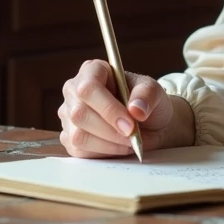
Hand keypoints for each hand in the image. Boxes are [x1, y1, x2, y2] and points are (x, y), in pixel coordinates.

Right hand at [58, 59, 189, 157]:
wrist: (148, 124)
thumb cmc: (147, 101)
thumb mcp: (155, 91)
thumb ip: (147, 95)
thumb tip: (135, 109)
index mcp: (92, 70)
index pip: (88, 88)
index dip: (108, 109)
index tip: (129, 124)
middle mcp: (74, 91)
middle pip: (80, 114)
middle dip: (110, 130)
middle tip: (132, 136)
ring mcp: (68, 115)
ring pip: (78, 135)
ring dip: (107, 144)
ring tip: (128, 141)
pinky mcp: (69, 137)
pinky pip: (79, 151)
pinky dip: (102, 153)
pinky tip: (118, 146)